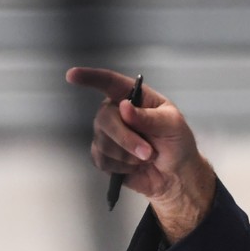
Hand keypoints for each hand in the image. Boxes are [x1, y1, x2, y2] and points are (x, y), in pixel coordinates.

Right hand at [65, 67, 215, 240]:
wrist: (176, 174)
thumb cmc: (177, 143)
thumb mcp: (173, 125)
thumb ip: (150, 117)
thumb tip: (124, 107)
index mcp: (134, 97)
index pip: (109, 82)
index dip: (89, 77)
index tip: (72, 76)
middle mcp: (116, 112)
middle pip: (105, 119)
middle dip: (126, 139)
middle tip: (148, 153)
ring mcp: (107, 133)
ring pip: (103, 142)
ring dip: (128, 155)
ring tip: (147, 157)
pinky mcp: (103, 155)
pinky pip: (102, 160)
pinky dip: (122, 167)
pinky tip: (134, 166)